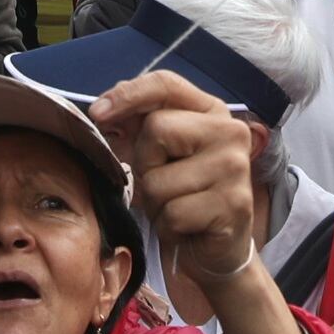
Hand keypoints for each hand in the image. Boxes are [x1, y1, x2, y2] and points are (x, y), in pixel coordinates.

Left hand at [89, 69, 256, 286]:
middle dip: (145, 163)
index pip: (166, 84)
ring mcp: (235, 167)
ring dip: (156, 203)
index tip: (97, 113)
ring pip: (160, 179)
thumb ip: (135, 129)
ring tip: (177, 208)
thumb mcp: (157, 157)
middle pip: (157, 128)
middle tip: (163, 183)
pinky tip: (186, 227)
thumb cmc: (182, 197)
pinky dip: (168, 226)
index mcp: (211, 111)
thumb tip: (101, 110)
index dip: (128, 94)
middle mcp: (230, 132)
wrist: (214, 249)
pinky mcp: (234, 204)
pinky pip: (173, 212)